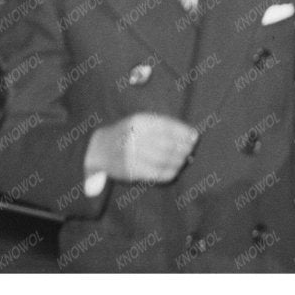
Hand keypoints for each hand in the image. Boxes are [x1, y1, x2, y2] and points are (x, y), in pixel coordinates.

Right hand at [84, 113, 198, 185]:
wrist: (99, 149)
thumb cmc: (125, 133)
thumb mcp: (138, 122)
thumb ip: (162, 126)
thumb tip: (191, 135)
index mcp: (137, 121)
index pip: (166, 125)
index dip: (183, 131)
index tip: (195, 135)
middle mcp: (135, 137)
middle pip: (168, 143)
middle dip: (184, 147)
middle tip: (191, 150)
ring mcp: (133, 155)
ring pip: (165, 159)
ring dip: (179, 161)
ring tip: (184, 160)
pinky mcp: (132, 171)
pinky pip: (158, 173)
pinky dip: (170, 172)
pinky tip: (175, 170)